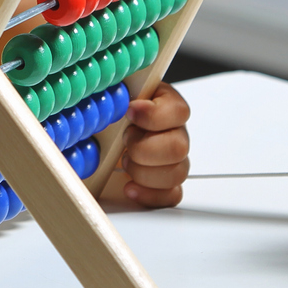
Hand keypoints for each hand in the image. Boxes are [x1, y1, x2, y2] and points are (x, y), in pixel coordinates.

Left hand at [110, 81, 190, 207]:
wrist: (109, 137)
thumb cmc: (116, 114)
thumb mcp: (116, 96)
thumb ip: (118, 93)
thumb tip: (113, 98)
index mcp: (168, 106)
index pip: (178, 111)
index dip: (153, 115)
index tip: (130, 112)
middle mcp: (176, 134)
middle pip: (179, 147)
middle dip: (144, 148)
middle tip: (124, 142)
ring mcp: (175, 160)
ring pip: (177, 173)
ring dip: (144, 172)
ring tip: (125, 162)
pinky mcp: (169, 184)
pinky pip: (171, 195)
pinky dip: (149, 194)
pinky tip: (129, 187)